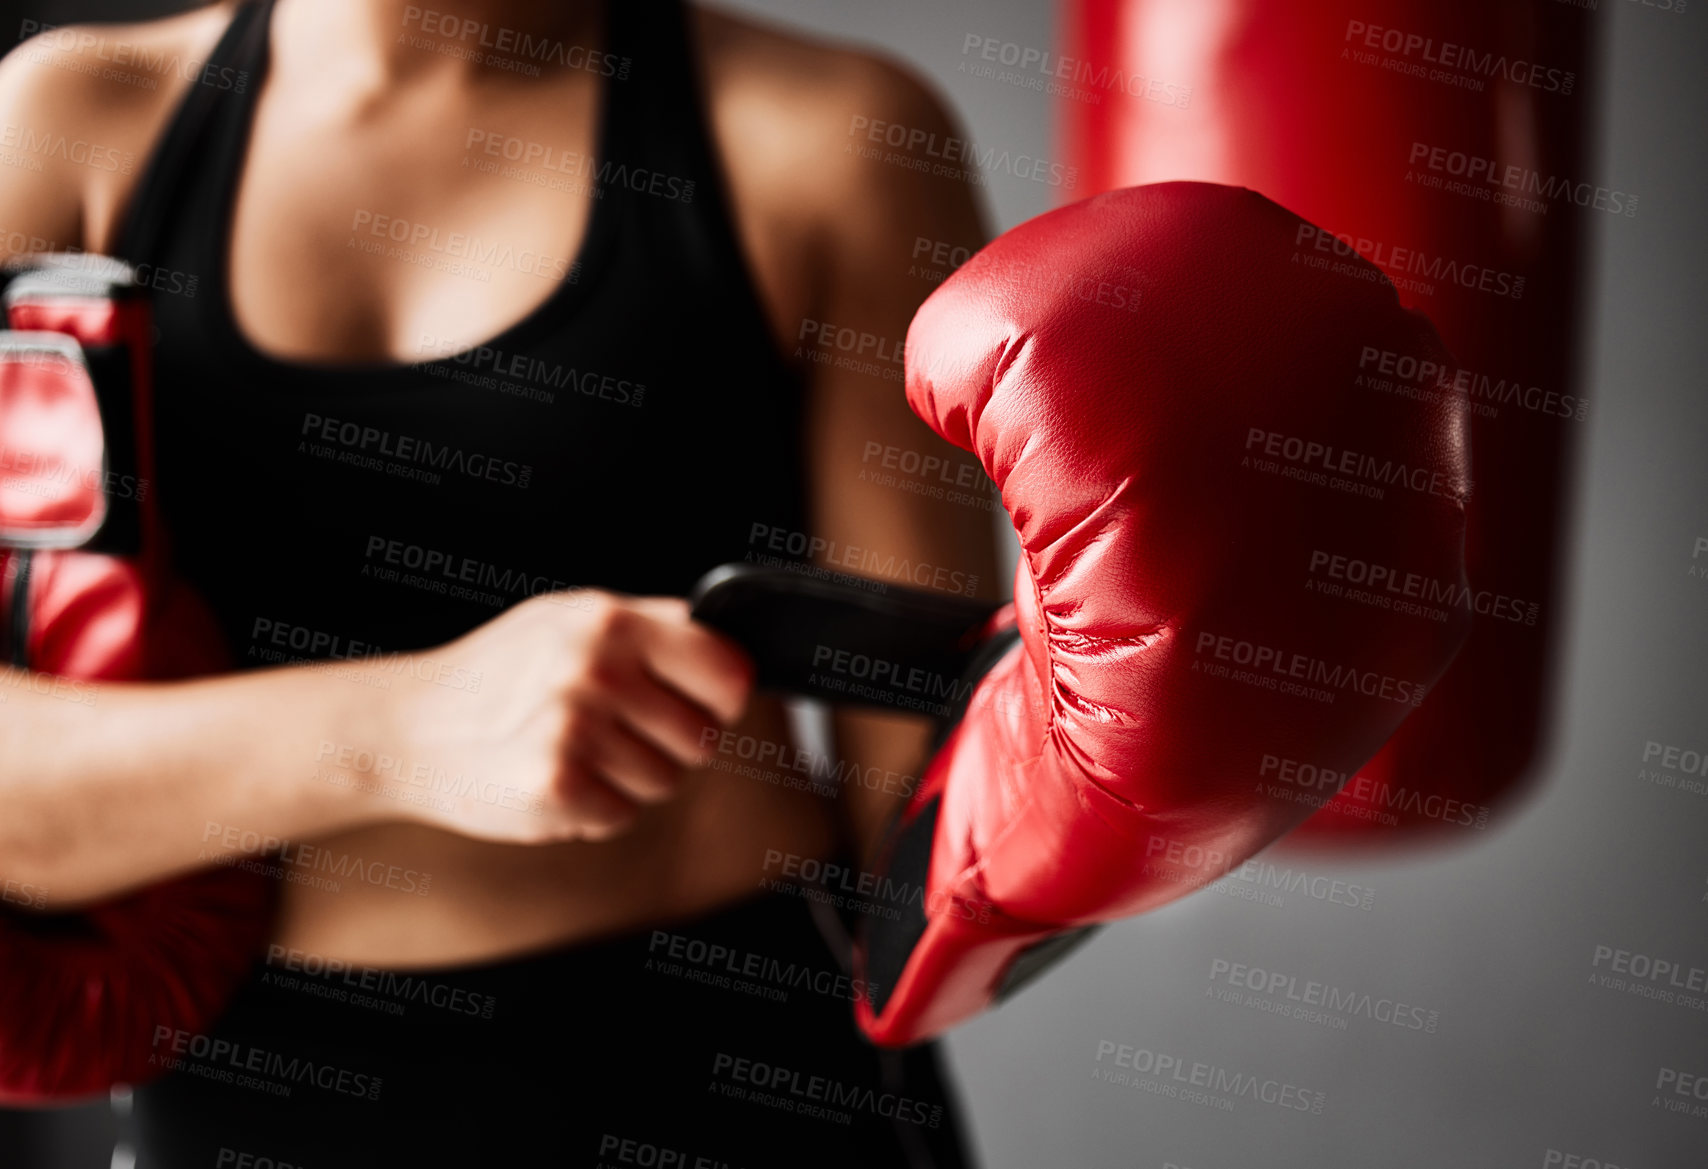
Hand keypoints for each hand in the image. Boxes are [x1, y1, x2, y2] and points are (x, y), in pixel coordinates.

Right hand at [359, 591, 753, 842]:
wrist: (409, 727)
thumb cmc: (500, 672)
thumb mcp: (570, 619)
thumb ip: (651, 627)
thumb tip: (732, 647)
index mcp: (611, 621)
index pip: (727, 669)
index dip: (722, 694)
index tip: (704, 702)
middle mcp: (596, 671)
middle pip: (703, 737)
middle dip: (668, 742)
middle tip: (611, 728)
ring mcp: (575, 730)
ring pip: (665, 781)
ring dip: (628, 777)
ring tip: (573, 749)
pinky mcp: (555, 787)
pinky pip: (623, 815)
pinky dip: (595, 808)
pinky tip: (555, 779)